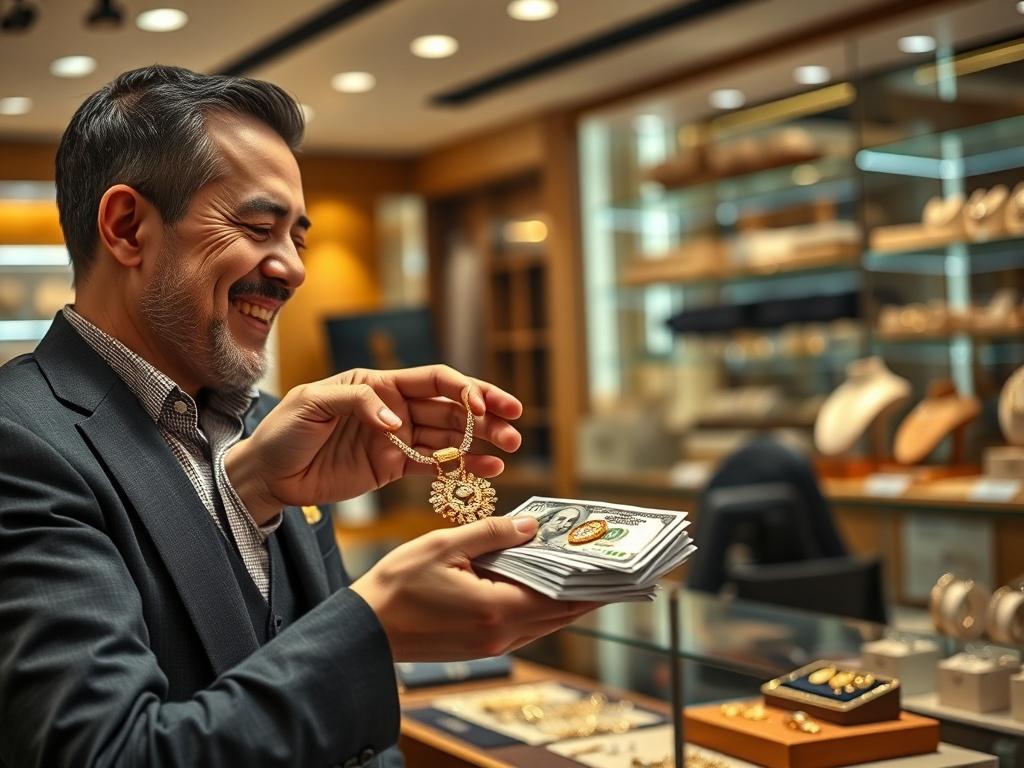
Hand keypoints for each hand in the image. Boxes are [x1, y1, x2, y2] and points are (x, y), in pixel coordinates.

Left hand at [225, 365, 522, 523]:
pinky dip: (462, 468)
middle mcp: (394, 407)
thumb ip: (357, 404)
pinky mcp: (393, 467)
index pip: (433, 381)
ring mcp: (397, 438)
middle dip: (485, 415)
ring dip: (481, 442)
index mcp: (378, 383)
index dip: (464, 390)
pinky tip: (487, 470)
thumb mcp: (312, 403)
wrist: (268, 474)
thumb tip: (396, 422)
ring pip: (450, 437)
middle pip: (451, 408)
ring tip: (509, 449)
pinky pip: (435, 466)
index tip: (485, 405)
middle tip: (514, 426)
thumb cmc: (283, 430)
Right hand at [352, 515, 601, 660]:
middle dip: (588, 594)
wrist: (364, 630)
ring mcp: (490, 646)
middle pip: (559, 615)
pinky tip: (545, 590)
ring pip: (544, 625)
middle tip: (612, 571)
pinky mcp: (479, 647)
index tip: (617, 570)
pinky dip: (541, 610)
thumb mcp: (443, 546)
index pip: (559, 596)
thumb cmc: (396, 585)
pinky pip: (524, 630)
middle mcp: (500, 634)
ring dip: (567, 603)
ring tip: (586, 577)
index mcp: (495, 608)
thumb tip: (530, 527)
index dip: (591, 583)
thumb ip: (491, 534)